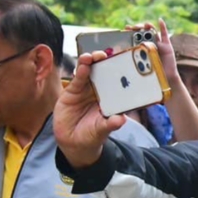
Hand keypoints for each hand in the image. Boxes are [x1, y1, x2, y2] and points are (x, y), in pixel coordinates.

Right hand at [52, 51, 125, 167]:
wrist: (72, 142)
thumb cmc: (92, 135)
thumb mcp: (101, 131)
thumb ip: (110, 124)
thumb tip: (121, 120)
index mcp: (112, 98)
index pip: (119, 81)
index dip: (122, 70)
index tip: (125, 63)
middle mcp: (100, 91)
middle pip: (104, 72)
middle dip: (106, 61)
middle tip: (108, 55)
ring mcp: (87, 89)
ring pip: (91, 71)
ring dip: (92, 62)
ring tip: (94, 56)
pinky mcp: (73, 90)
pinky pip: (78, 78)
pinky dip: (81, 70)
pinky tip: (84, 64)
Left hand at [125, 19, 178, 83]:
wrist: (164, 79)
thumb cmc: (152, 74)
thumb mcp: (140, 66)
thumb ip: (134, 59)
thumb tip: (120, 57)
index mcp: (141, 48)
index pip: (134, 37)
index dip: (130, 32)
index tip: (125, 29)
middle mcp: (149, 44)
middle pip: (143, 33)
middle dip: (138, 28)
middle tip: (134, 27)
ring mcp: (158, 44)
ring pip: (152, 32)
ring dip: (148, 26)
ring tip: (145, 25)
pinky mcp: (167, 45)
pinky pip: (164, 34)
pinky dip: (163, 26)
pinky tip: (159, 20)